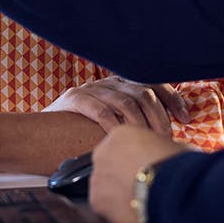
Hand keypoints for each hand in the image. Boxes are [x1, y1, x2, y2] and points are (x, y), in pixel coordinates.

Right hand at [44, 77, 189, 134]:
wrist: (38, 131)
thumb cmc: (80, 131)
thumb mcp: (110, 119)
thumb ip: (133, 119)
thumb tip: (167, 134)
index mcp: (120, 83)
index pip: (153, 82)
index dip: (172, 98)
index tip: (185, 117)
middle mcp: (107, 82)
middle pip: (142, 91)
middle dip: (159, 115)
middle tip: (166, 136)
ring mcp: (91, 89)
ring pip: (125, 101)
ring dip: (142, 123)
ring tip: (149, 140)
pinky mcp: (74, 99)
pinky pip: (100, 110)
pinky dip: (114, 125)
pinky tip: (122, 139)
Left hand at [89, 126, 192, 222]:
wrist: (172, 188)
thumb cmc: (177, 165)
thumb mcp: (172, 146)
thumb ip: (158, 149)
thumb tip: (165, 155)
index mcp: (119, 134)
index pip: (119, 147)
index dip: (132, 161)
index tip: (142, 170)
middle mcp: (102, 152)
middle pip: (108, 166)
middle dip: (120, 177)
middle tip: (139, 187)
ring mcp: (97, 177)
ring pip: (104, 188)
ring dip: (116, 195)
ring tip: (137, 202)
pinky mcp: (96, 200)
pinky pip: (103, 207)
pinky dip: (115, 212)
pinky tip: (131, 212)